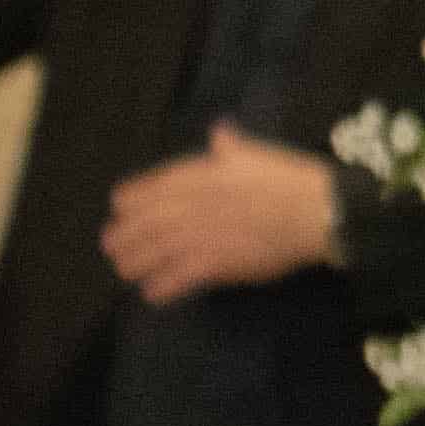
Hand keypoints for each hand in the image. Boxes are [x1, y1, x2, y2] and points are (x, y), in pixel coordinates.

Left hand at [101, 124, 342, 305]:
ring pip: (154, 251)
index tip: (119, 207)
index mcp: (197, 175)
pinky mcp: (213, 264)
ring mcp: (199, 235)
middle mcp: (190, 205)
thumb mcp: (254, 154)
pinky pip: (178, 278)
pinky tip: (151, 293)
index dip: (131, 199)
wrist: (312, 211)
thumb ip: (230, 146)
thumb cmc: (285, 179)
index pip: (151, 187)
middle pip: (145, 222)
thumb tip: (221, 132)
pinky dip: (162, 286)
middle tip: (111, 246)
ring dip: (135, 261)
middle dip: (124, 235)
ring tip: (124, 270)